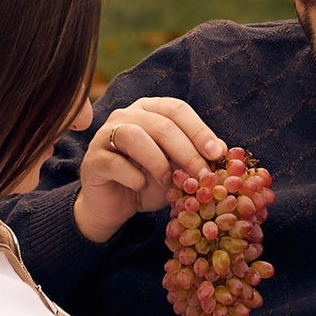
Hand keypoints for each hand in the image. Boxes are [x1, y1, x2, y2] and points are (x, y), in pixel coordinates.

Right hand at [73, 90, 224, 243]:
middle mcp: (125, 115)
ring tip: (169, 182)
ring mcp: (105, 135)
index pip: (177, 109)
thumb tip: (221, 149)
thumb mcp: (176, 168)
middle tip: (203, 176)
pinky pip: (115, 163)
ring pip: (134, 136)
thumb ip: (194, 156)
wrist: (114, 206)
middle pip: (161, 124)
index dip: (199, 130)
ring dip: (158, 162)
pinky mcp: (93, 159)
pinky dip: (134, 177)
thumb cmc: (147, 181)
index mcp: (149, 110)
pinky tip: (141, 186)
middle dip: (187, 151)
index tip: (217, 153)